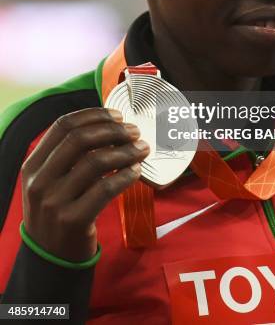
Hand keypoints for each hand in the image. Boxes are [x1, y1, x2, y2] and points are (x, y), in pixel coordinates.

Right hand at [21, 108, 148, 261]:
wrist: (50, 258)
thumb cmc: (58, 210)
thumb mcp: (50, 181)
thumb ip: (69, 156)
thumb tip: (109, 126)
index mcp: (33, 165)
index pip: (62, 126)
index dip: (93, 116)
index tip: (117, 116)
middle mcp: (40, 181)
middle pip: (80, 140)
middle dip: (113, 131)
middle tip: (134, 132)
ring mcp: (54, 202)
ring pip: (96, 162)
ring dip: (125, 152)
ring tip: (142, 150)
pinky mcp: (73, 221)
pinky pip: (106, 189)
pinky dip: (126, 176)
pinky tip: (136, 172)